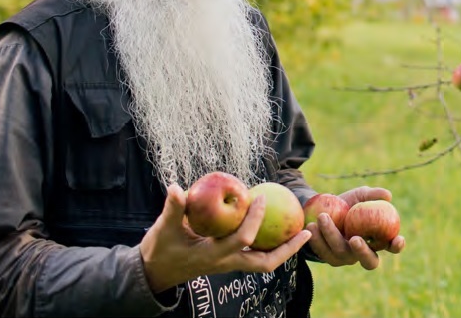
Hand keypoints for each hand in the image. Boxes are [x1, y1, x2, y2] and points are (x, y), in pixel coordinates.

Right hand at [140, 184, 311, 292]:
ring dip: (284, 249)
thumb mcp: (163, 229)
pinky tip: (278, 229)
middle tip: (306, 232)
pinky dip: (270, 245)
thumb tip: (175, 187)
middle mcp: (226, 263)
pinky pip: (256, 255)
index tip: (260, 197)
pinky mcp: (229, 261)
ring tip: (302, 232)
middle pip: (265, 263)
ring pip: (264, 263)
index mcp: (213, 255)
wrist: (155, 273)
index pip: (242, 238)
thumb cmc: (160, 249)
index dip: (254, 219)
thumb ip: (172, 209)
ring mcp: (229, 265)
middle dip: (288, 249)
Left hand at [305, 186, 406, 269]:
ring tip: (322, 217)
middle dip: (362, 251)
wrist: (324, 209)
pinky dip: (317, 239)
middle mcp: (365, 252)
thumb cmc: (349, 204)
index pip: (392, 247)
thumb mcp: (360, 196)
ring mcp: (347, 258)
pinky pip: (323, 253)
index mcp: (378, 240)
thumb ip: (372, 195)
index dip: (397, 246)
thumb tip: (387, 196)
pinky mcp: (329, 257)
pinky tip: (311, 226)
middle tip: (354, 238)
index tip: (398, 238)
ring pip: (342, 253)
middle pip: (369, 262)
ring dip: (331, 236)